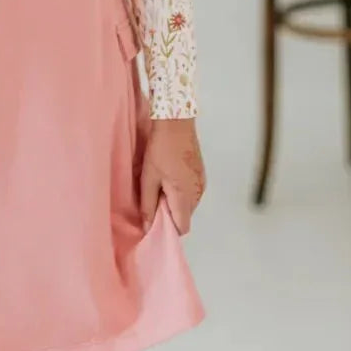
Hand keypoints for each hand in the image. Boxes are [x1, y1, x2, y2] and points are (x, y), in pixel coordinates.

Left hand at [139, 118, 205, 235]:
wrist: (177, 121)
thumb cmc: (160, 148)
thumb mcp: (148, 177)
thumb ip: (148, 204)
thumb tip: (148, 227)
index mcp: (185, 196)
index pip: (182, 227)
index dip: (168, 229)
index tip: (154, 221)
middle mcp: (198, 193)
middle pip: (185, 216)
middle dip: (169, 214)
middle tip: (152, 198)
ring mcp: (202, 182)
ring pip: (188, 204)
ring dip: (175, 202)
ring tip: (159, 184)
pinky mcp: (202, 173)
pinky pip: (192, 192)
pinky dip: (181, 191)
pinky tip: (169, 176)